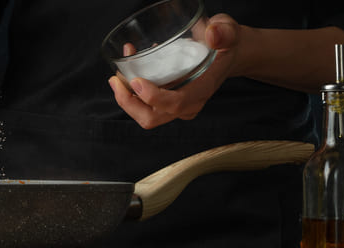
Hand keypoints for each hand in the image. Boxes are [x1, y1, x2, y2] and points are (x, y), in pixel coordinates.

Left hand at [108, 14, 242, 128]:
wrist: (227, 55)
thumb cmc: (225, 44)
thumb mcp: (228, 32)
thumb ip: (223, 32)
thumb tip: (212, 34)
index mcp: (201, 90)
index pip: (174, 104)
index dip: (152, 97)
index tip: (135, 80)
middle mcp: (188, 105)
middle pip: (151, 118)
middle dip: (128, 102)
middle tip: (116, 79)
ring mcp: (177, 107)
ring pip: (144, 115)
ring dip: (125, 97)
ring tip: (119, 73)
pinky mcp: (167, 103)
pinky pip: (144, 106)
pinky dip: (130, 92)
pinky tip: (128, 70)